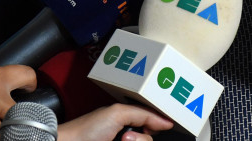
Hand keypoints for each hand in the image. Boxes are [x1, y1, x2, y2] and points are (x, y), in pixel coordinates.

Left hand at [57, 103, 172, 140]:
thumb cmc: (87, 130)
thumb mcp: (118, 114)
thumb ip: (143, 114)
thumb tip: (165, 121)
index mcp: (127, 118)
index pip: (153, 120)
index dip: (157, 124)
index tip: (160, 127)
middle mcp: (127, 133)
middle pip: (149, 137)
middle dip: (141, 138)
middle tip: (125, 136)